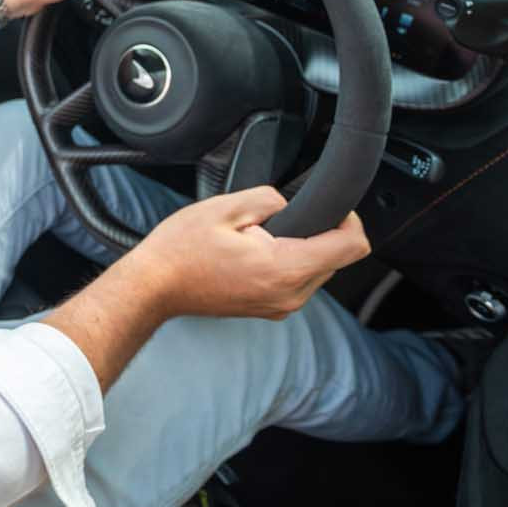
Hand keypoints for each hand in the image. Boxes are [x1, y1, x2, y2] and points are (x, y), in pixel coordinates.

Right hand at [113, 186, 371, 321]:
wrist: (154, 287)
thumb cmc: (180, 251)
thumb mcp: (225, 206)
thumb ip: (269, 197)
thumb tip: (288, 201)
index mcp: (286, 268)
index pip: (353, 246)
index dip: (349, 218)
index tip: (330, 207)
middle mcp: (290, 295)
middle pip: (337, 257)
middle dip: (316, 231)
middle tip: (273, 220)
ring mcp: (280, 306)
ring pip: (317, 268)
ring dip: (300, 247)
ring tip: (256, 237)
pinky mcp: (270, 309)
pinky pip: (296, 280)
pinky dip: (286, 261)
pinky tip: (252, 252)